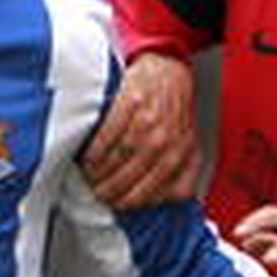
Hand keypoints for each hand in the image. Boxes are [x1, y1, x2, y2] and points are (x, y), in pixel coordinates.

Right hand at [82, 53, 200, 208]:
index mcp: (180, 153)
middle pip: (131, 176)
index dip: (127, 202)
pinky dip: (95, 149)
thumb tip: (169, 201)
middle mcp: (166, 137)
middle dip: (109, 189)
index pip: (150, 190)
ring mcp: (148, 118)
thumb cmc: (173, 112)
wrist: (168, 72)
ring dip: (99, 172)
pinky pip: (108, 133)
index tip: (113, 204)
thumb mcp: (187, 145)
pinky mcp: (131, 100)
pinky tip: (89, 158)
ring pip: (118, 157)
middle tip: (96, 193)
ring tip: (89, 177)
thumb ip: (182, 175)